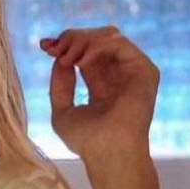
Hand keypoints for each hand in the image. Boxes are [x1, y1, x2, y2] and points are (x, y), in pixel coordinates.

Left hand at [39, 26, 159, 161]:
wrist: (108, 152)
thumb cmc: (87, 141)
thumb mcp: (62, 110)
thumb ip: (60, 84)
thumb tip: (59, 58)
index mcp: (102, 85)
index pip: (84, 54)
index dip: (65, 44)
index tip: (45, 45)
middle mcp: (118, 75)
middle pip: (96, 39)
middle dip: (71, 38)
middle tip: (54, 48)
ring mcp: (132, 72)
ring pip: (108, 36)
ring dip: (82, 41)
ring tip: (68, 58)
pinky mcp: (144, 70)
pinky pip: (119, 43)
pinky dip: (96, 46)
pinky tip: (81, 62)